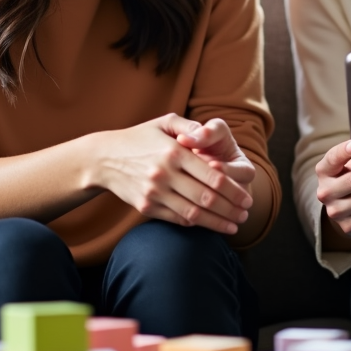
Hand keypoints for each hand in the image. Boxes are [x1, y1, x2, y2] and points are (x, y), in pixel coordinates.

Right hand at [95, 113, 252, 233]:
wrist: (103, 158)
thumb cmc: (140, 138)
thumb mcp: (164, 123)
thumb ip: (190, 126)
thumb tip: (209, 133)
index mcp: (174, 152)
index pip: (213, 176)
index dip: (234, 190)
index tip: (247, 197)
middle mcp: (165, 174)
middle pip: (207, 198)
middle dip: (231, 209)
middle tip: (246, 214)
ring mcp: (154, 193)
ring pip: (193, 213)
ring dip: (217, 223)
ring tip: (233, 226)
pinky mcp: (146, 207)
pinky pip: (177, 219)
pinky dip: (195, 223)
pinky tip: (209, 224)